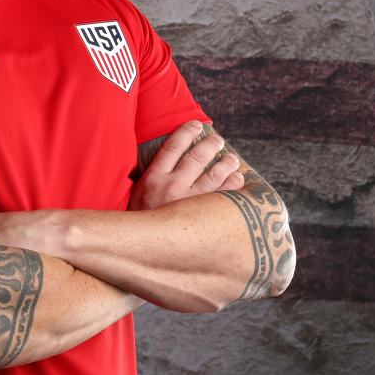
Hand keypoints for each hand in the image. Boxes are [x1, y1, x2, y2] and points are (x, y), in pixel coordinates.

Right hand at [129, 120, 243, 210]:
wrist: (139, 250)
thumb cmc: (138, 221)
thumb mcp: (137, 195)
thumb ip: (151, 178)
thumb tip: (166, 162)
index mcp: (153, 178)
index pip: (172, 146)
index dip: (186, 132)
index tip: (196, 125)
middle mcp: (172, 187)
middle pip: (196, 157)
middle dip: (210, 145)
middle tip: (218, 140)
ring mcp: (190, 202)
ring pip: (215, 175)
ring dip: (226, 163)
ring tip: (231, 159)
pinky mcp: (204, 217)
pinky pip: (225, 196)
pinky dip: (233, 186)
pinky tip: (237, 180)